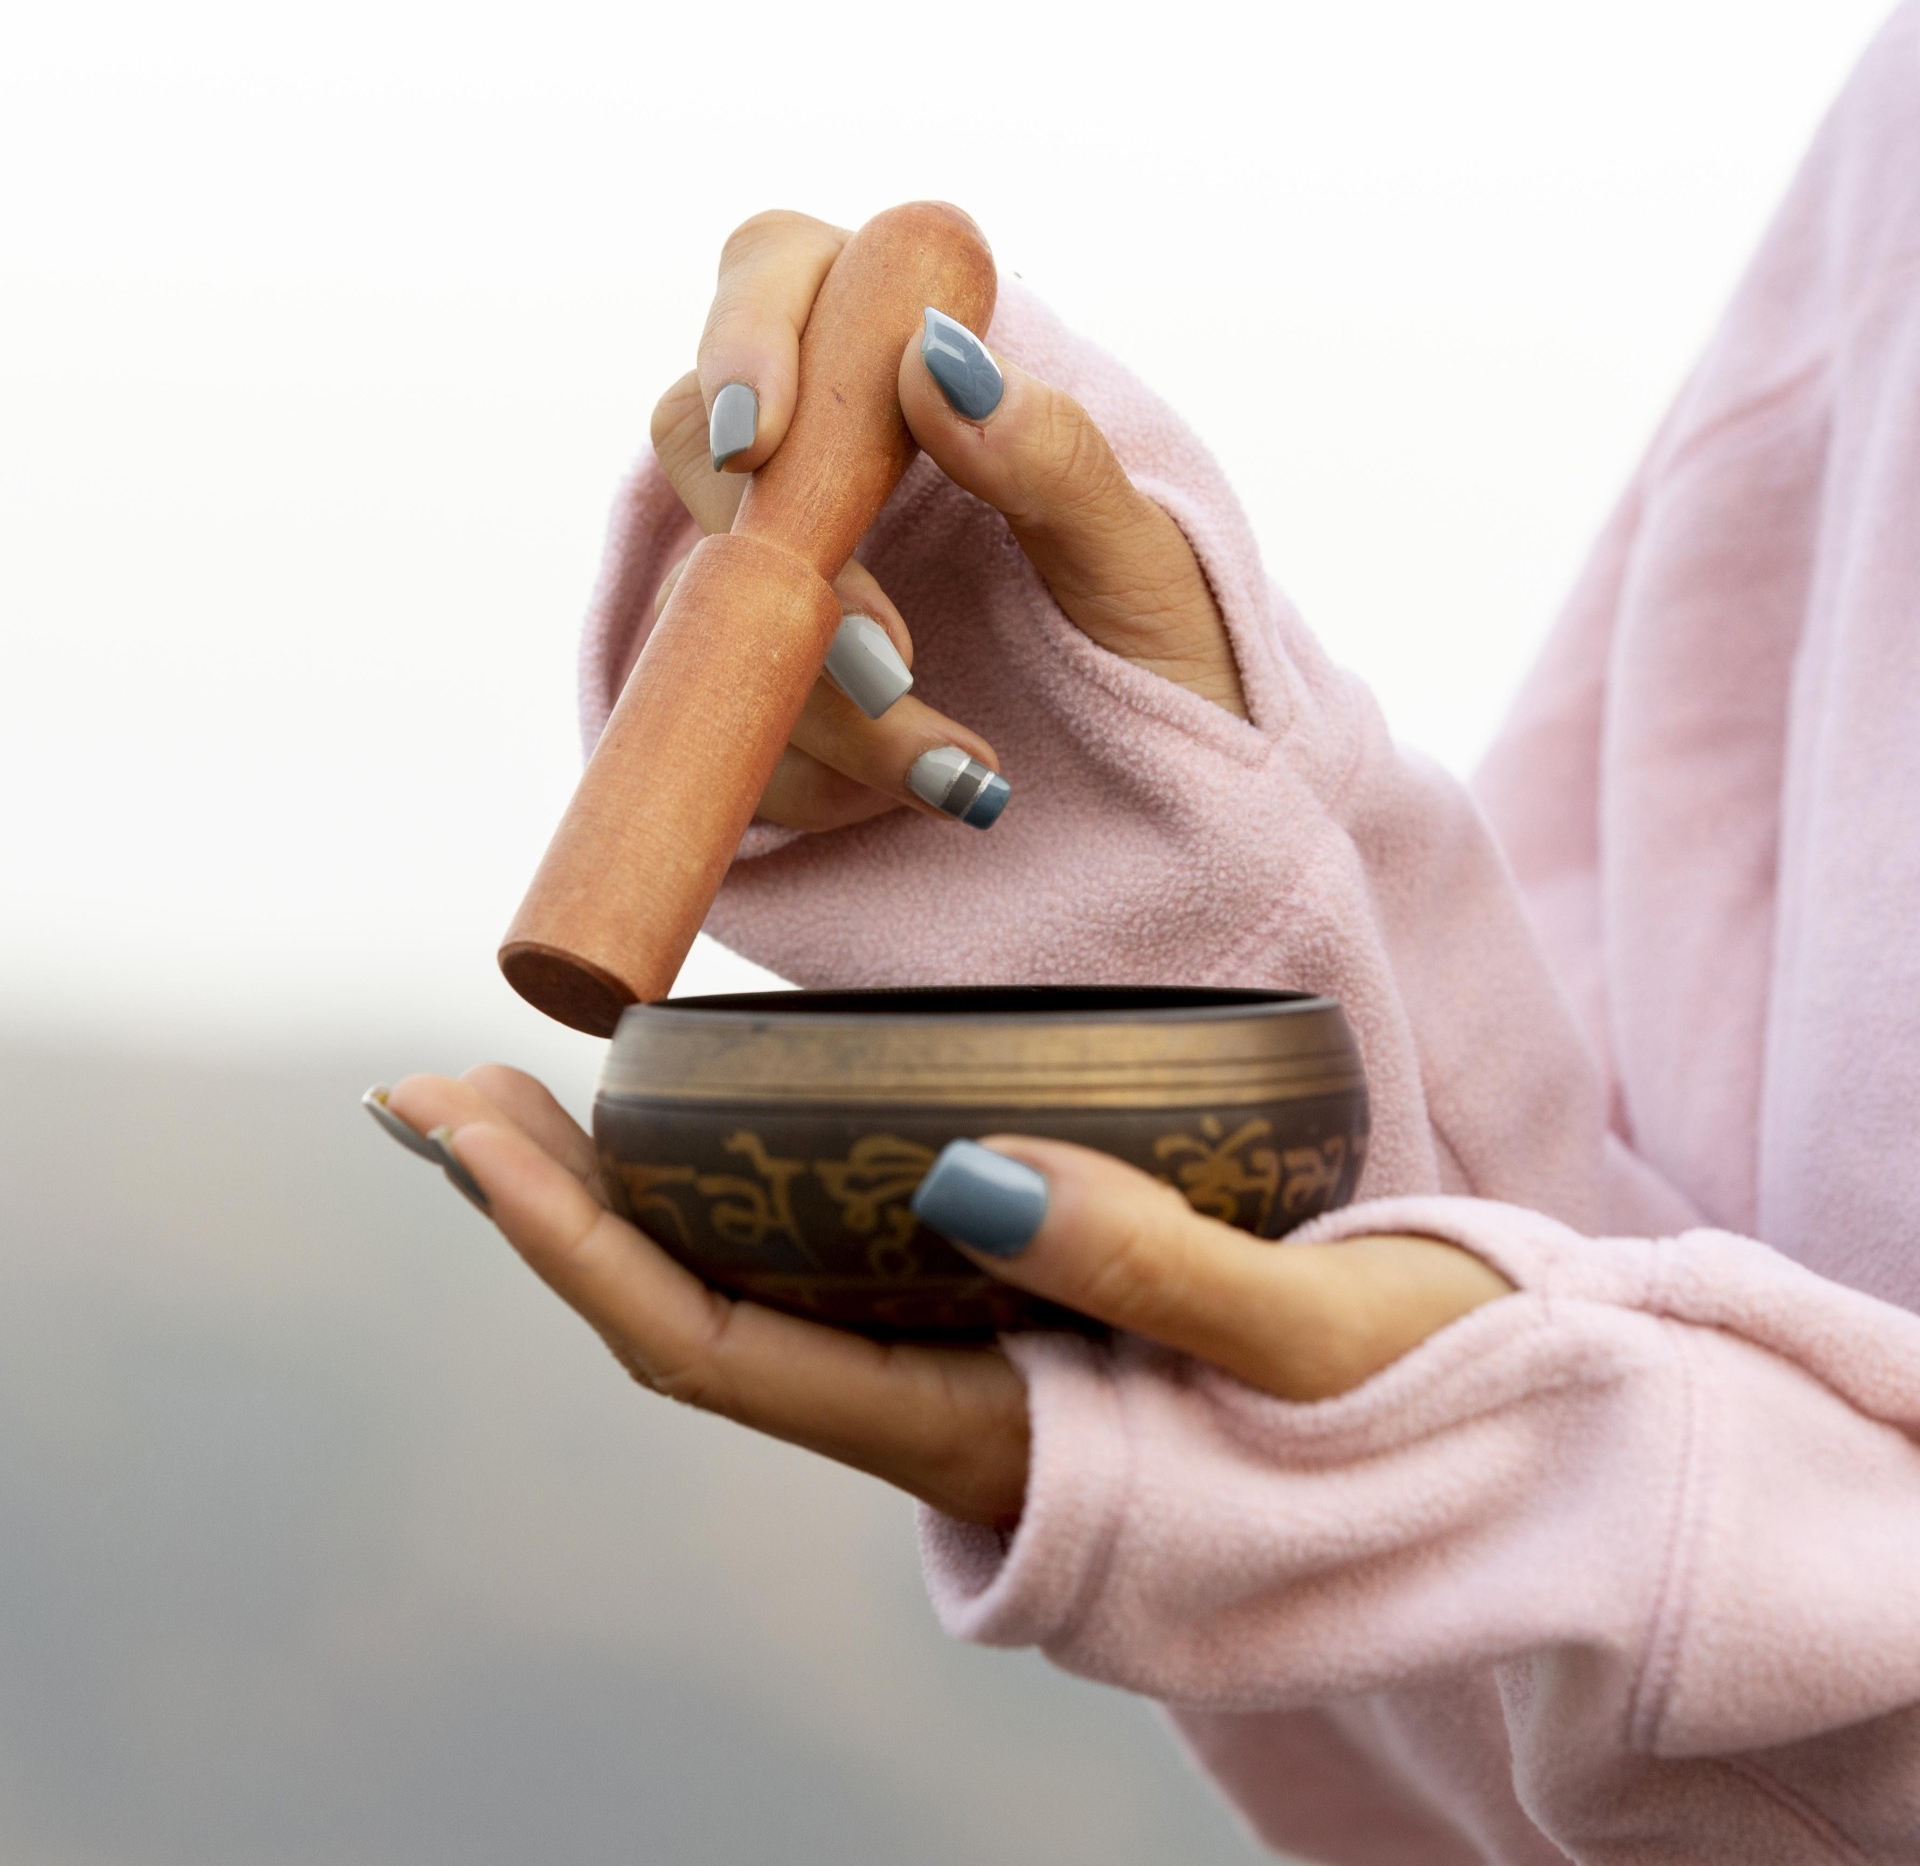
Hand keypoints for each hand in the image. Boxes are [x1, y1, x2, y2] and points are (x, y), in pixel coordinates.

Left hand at [372, 1071, 1511, 1528]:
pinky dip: (756, 1176)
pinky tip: (730, 1107)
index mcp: (992, 1445)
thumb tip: (966, 1177)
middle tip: (438, 1085)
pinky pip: (844, 1252)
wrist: (1521, 1464)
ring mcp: (977, 1365)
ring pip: (756, 1285)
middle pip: (696, 1317)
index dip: (572, 1249)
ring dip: (636, 1193)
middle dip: (555, 1208)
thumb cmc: (1441, 1411)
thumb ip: (1158, 1269)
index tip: (463, 1132)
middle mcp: (949, 1415)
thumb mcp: (1321, 1334)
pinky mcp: (1024, 1312)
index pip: (717, 1357)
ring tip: (538, 1078)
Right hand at [638, 209, 1248, 835]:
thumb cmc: (1168, 649)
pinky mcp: (767, 690)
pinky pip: (732, 720)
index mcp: (919, 369)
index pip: (783, 274)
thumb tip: (939, 358)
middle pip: (701, 437)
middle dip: (784, 560)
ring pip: (711, 601)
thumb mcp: (1140, 562)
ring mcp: (785, 573)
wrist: (1174, 786)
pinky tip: (930, 792)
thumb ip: (1051, 456)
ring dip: (825, 704)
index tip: (763, 438)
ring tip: (960, 771)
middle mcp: (831, 455)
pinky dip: (820, 778)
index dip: (746, 336)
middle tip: (890, 662)